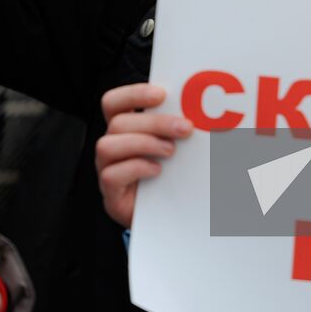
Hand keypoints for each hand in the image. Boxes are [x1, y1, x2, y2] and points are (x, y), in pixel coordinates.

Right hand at [95, 83, 192, 227]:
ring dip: (143, 144)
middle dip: (153, 122)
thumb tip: (204, 112)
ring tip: (170, 151)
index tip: (162, 95)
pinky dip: (136, 169)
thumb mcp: (174, 146)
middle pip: (118, 122)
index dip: (133, 94)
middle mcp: (110, 146)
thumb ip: (177, 127)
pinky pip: (111, 175)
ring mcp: (106, 170)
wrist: (167, 216)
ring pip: (108, 145)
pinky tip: (157, 171)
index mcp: (123, 129)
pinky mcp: (111, 195)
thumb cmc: (171, 175)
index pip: (113, 102)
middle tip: (184, 128)